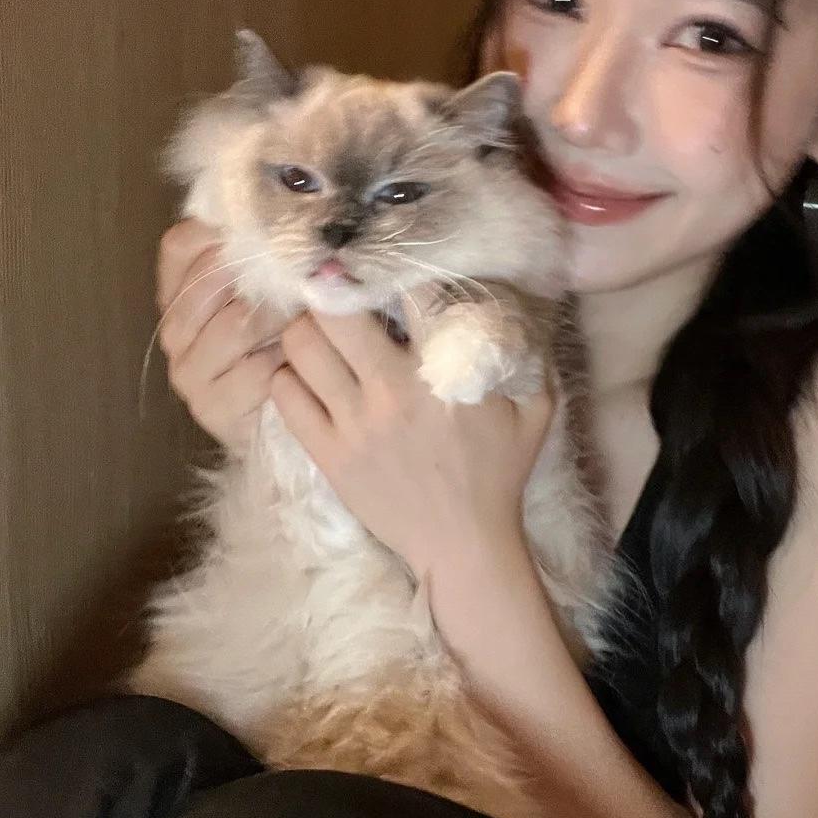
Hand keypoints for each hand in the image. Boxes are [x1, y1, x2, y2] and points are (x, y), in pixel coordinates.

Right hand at [156, 219, 286, 452]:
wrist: (273, 422)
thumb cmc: (276, 346)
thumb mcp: (269, 295)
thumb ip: (264, 262)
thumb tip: (292, 222)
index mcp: (179, 293)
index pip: (180, 246)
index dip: (219, 232)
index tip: (264, 227)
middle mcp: (175, 329)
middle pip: (206, 283)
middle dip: (258, 275)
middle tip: (299, 271)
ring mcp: (188, 370)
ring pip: (234, 325)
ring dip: (278, 317)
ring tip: (306, 314)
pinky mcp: (211, 406)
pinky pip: (253, 371)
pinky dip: (283, 360)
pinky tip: (301, 357)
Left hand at [268, 297, 552, 579]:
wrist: (464, 544)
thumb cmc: (500, 473)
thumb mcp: (534, 408)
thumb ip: (524, 353)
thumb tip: (510, 305)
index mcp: (443, 371)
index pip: (409, 292)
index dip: (397, 274)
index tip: (391, 276)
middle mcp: (392, 391)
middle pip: (335, 309)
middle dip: (335, 294)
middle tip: (339, 299)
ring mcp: (354, 423)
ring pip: (300, 345)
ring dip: (306, 331)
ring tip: (319, 336)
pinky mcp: (328, 454)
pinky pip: (283, 393)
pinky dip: (289, 377)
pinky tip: (307, 380)